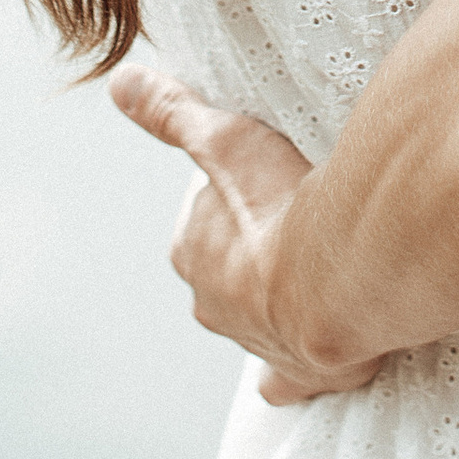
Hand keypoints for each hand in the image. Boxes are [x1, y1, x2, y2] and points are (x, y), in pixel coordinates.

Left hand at [108, 53, 383, 401]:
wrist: (338, 280)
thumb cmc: (280, 205)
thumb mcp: (226, 139)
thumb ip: (174, 112)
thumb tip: (120, 81)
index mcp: (192, 251)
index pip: (208, 216)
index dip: (240, 194)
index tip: (273, 177)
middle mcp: (211, 302)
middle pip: (231, 268)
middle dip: (257, 250)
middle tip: (301, 218)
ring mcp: (253, 341)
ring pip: (257, 317)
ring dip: (279, 299)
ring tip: (317, 272)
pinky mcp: (296, 372)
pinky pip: (285, 377)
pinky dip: (289, 371)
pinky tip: (297, 367)